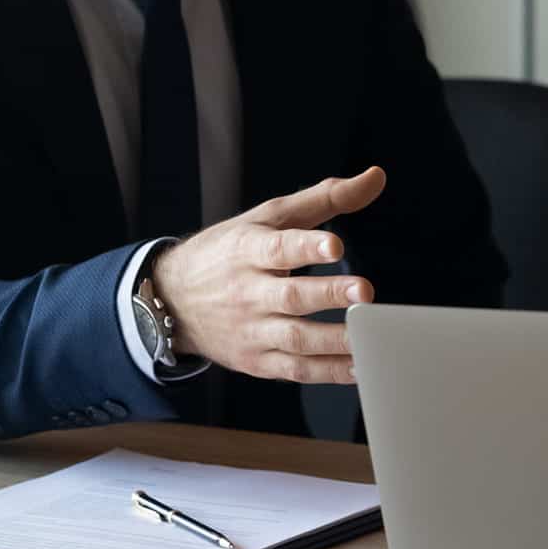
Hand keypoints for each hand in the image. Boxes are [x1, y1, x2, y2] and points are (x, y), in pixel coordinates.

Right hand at [154, 168, 385, 384]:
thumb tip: (376, 177)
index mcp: (247, 251)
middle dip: (328, 294)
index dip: (306, 247)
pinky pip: (295, 370)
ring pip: (294, 339)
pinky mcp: (256, 361)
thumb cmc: (231, 251)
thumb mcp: (269, 216)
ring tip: (370, 336)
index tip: (335, 246)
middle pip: (289, 297)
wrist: (171, 300)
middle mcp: (247, 293)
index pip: (277, 248)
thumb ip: (325, 198)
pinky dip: (328, 371)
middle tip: (364, 292)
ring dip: (335, 340)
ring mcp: (250, 330)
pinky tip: (360, 367)